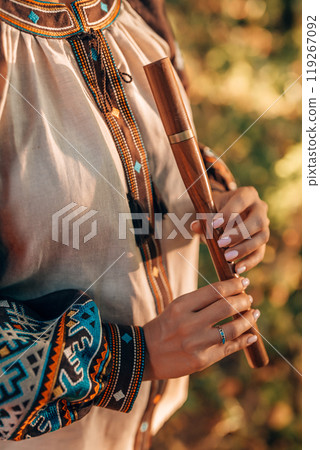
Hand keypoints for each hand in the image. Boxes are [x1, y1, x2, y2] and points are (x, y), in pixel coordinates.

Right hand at [142, 277, 259, 379]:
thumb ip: (200, 300)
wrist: (147, 354)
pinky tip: (252, 334)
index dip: (233, 285)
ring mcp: (197, 343)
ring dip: (248, 319)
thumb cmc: (165, 326)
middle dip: (243, 300)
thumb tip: (230, 291)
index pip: (215, 291)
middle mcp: (189, 323)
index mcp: (181, 306)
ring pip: (233, 328)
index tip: (243, 281)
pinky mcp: (202, 360)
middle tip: (248, 298)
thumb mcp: (177, 307)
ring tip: (254, 313)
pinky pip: (230, 348)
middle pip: (226, 307)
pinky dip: (244, 340)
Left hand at [191, 187, 269, 274]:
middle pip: (257, 221)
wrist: (226, 214)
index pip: (241, 201)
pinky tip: (237, 269)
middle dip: (239, 234)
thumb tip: (195, 226)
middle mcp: (260, 208)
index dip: (228, 213)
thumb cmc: (217, 209)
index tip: (213, 224)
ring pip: (262, 237)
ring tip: (227, 258)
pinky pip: (261, 252)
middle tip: (221, 243)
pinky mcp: (262, 240)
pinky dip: (250, 262)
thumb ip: (203, 217)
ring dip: (244, 249)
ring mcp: (265, 225)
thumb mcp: (209, 209)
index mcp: (247, 194)